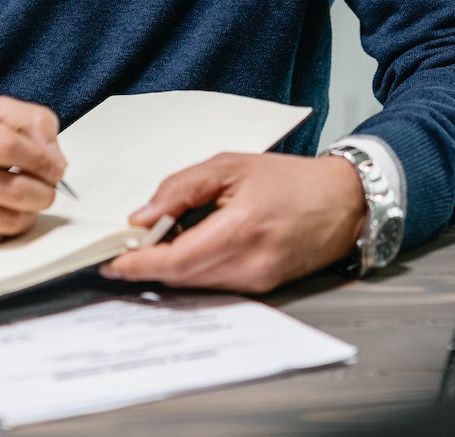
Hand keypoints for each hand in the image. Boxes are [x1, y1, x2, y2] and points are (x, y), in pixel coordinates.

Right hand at [0, 99, 65, 252]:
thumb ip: (30, 122)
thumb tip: (54, 158)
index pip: (8, 146)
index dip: (42, 159)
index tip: (55, 166)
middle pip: (12, 190)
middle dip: (43, 191)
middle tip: (47, 188)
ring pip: (6, 220)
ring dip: (28, 213)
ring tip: (25, 201)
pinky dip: (3, 229)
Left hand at [101, 153, 365, 293]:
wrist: (343, 201)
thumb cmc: (290, 179)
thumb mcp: (231, 165)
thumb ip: (181, 187)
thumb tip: (143, 216)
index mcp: (240, 228)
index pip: (175, 261)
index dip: (138, 265)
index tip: (111, 262)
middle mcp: (249, 264)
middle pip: (180, 279)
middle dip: (148, 267)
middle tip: (124, 250)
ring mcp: (257, 282)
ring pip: (195, 286)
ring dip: (170, 271)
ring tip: (157, 246)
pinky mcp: (263, 289)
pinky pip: (215, 286)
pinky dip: (195, 271)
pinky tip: (190, 250)